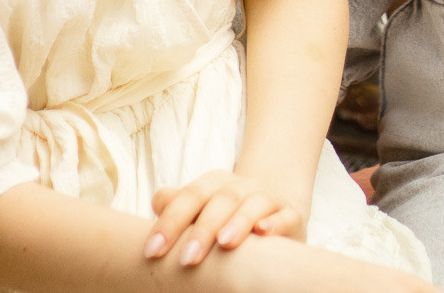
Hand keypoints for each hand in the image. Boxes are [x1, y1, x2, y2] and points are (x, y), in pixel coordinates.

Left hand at [143, 169, 306, 266]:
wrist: (274, 209)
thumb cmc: (227, 216)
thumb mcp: (203, 208)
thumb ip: (180, 205)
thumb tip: (158, 201)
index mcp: (214, 184)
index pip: (190, 196)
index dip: (170, 221)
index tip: (152, 250)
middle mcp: (241, 187)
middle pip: (220, 200)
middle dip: (202, 229)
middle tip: (186, 259)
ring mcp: (267, 198)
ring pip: (253, 204)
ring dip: (238, 222)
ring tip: (224, 243)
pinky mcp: (291, 215)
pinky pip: (285, 216)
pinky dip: (275, 223)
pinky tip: (264, 233)